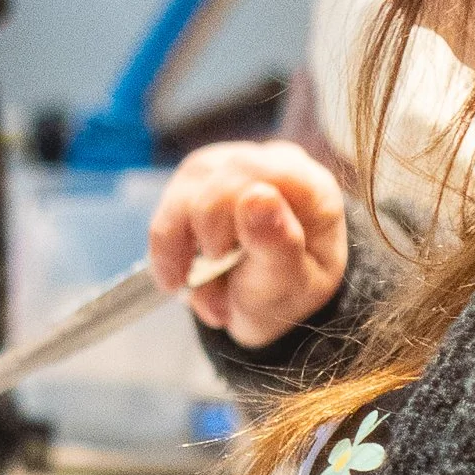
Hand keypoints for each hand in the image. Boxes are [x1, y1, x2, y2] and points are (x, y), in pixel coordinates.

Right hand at [150, 139, 346, 348]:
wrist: (264, 308)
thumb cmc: (286, 295)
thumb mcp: (290, 285)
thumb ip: (278, 243)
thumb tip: (258, 195)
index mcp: (309, 187)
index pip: (256, 171)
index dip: (224, 207)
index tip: (218, 255)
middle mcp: (270, 166)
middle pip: (215, 178)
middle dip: (205, 239)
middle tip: (220, 291)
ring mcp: (231, 169)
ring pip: (182, 193)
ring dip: (181, 251)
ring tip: (203, 295)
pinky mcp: (198, 183)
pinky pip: (166, 210)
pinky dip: (166, 252)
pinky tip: (179, 280)